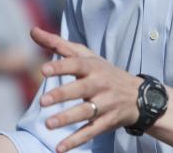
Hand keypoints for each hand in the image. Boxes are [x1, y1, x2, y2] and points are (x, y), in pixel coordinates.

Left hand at [30, 27, 142, 152]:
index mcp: (93, 67)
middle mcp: (100, 84)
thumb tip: (32, 31)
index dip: (61, 67)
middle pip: (81, 89)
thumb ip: (58, 44)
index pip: (76, 64)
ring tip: (48, 124)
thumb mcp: (86, 56)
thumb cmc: (103, 72)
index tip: (43, 70)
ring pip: (86, 112)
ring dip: (67, 119)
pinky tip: (59, 148)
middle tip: (43, 101)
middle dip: (62, 95)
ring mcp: (105, 104)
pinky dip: (76, 141)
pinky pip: (91, 132)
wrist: (139, 96)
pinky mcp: (107, 122)